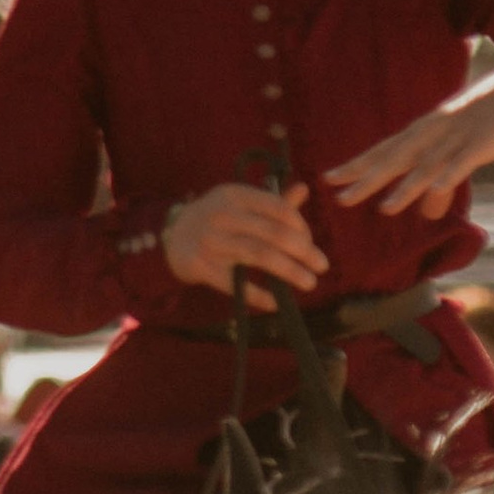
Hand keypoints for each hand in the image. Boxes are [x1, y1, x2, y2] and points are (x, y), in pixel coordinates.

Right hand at [162, 180, 327, 297]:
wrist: (171, 236)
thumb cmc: (216, 219)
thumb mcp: (239, 204)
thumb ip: (272, 202)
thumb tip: (304, 190)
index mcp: (235, 195)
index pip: (277, 208)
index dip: (301, 226)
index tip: (310, 243)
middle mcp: (222, 215)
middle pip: (272, 233)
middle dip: (303, 250)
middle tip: (322, 265)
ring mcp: (210, 241)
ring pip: (258, 256)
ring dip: (289, 271)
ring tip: (309, 282)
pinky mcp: (200, 267)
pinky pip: (235, 284)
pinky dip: (258, 295)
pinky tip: (276, 302)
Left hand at [324, 60, 493, 218]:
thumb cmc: (482, 122)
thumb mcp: (455, 151)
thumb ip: (439, 182)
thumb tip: (426, 212)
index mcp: (422, 133)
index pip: (382, 150)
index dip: (356, 165)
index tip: (327, 179)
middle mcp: (431, 135)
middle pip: (394, 159)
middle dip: (367, 179)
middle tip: (339, 196)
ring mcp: (455, 140)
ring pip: (426, 167)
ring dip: (406, 188)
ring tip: (385, 208)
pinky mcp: (479, 145)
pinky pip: (461, 164)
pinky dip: (448, 177)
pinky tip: (435, 192)